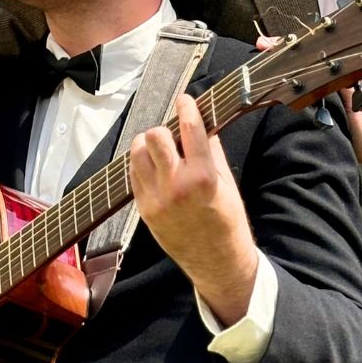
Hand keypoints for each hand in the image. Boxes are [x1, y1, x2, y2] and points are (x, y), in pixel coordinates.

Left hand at [130, 94, 258, 325]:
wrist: (216, 261)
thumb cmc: (227, 222)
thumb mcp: (228, 184)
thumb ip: (212, 152)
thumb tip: (202, 124)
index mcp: (203, 176)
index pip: (189, 129)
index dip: (186, 108)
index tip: (184, 100)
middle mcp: (177, 185)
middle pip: (155, 136)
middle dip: (163, 130)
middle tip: (171, 137)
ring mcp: (157, 198)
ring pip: (137, 153)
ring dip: (147, 145)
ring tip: (160, 151)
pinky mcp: (144, 209)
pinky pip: (133, 175)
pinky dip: (141, 165)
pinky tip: (153, 168)